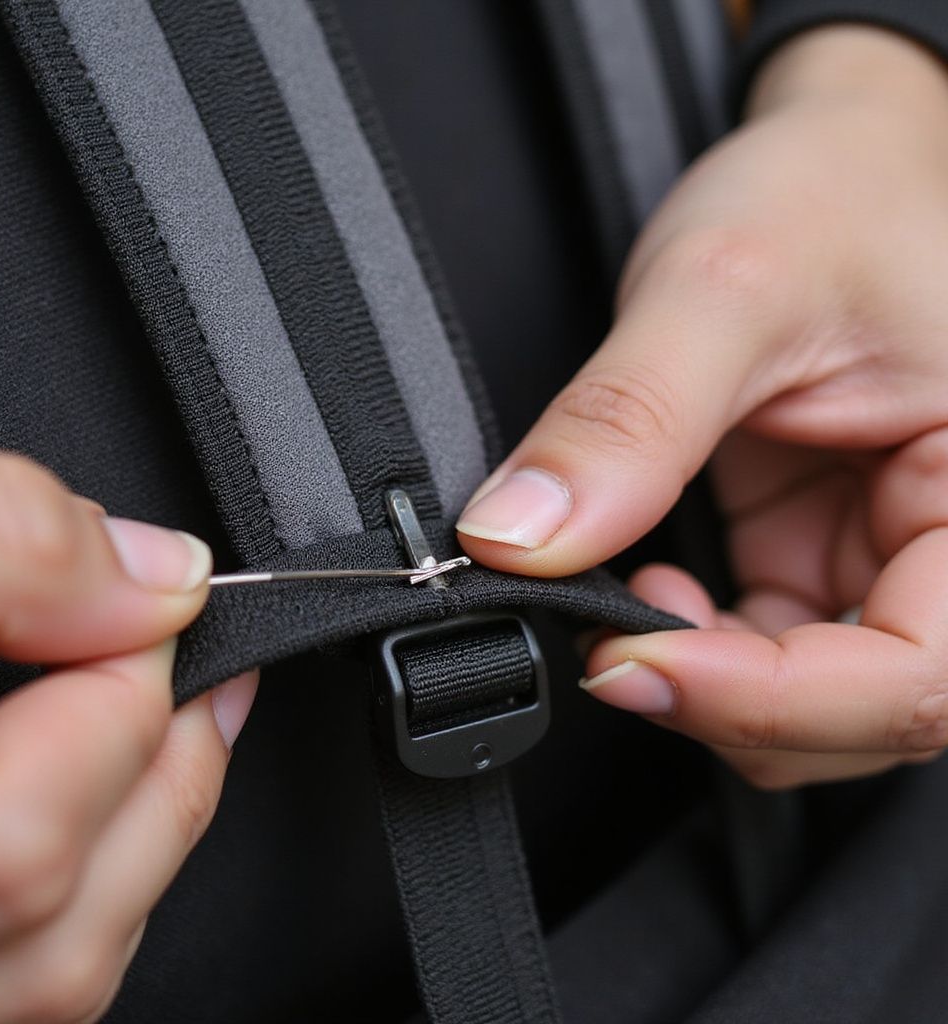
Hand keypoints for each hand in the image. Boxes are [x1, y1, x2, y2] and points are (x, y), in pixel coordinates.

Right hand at [0, 450, 256, 1022]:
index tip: (150, 610)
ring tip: (166, 743)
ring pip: (34, 985)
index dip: (123, 705)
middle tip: (208, 683)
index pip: (21, 837)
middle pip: (52, 937)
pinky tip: (76, 820)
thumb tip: (156, 574)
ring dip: (130, 857)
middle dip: (168, 785)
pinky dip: (58, 901)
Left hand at [456, 26, 947, 788]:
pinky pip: (764, 650)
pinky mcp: (820, 555)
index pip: (916, 675)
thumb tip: (517, 540)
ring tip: (625, 602)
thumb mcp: (726, 287)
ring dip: (703, 683)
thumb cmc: (829, 195)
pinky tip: (649, 584)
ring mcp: (882, 559)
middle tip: (610, 647)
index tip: (631, 662)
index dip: (770, 702)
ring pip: (806, 700)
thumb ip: (629, 421)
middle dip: (726, 704)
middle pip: (862, 712)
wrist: (830, 171)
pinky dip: (693, 648)